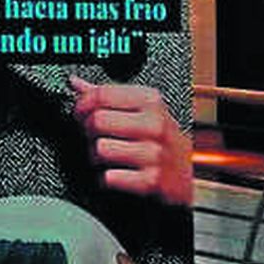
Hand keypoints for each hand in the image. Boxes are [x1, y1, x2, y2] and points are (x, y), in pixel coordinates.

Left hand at [70, 77, 192, 206]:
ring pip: (100, 149)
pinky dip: (107, 178)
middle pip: (97, 121)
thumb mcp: (141, 111)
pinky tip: (119, 173)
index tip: (80, 112)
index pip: (101, 94)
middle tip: (96, 136)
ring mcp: (155, 153)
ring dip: (97, 157)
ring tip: (109, 156)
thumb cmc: (158, 140)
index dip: (82, 105)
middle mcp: (155, 125)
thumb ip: (107, 96)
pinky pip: (108, 177)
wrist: (187, 175)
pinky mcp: (152, 181)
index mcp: (151, 101)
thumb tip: (75, 83)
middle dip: (88, 131)